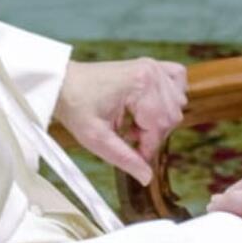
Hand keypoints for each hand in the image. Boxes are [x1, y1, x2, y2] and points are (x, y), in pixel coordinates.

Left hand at [53, 58, 186, 185]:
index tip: (134, 155)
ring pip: (177, 103)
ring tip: (133, 122)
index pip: (159, 125)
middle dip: (152, 134)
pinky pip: (177, 80)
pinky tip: (152, 105)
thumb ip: (124, 159)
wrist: (64, 84)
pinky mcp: (151, 65)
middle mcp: (151, 72)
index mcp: (139, 84)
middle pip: (171, 116)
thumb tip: (147, 177)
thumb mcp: (96, 139)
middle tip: (128, 136)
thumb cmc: (76, 106)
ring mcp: (153, 66)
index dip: (148, 147)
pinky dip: (170, 96)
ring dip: (158, 119)